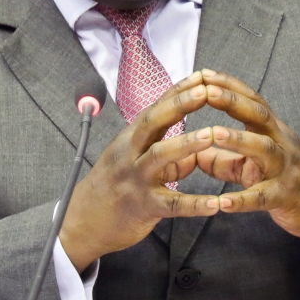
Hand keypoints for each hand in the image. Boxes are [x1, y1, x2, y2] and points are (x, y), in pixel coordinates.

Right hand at [59, 72, 220, 272]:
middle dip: (179, 106)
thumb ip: (166, 153)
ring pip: (159, 156)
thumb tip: (196, 150)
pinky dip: (196, 205)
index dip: (177, 92)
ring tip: (212, 134)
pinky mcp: (143, 207)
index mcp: (130, 140)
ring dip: (186, 144)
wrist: (82, 222)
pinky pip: (172, 205)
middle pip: (152, 124)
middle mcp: (130, 155)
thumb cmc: (111, 186)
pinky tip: (217, 204)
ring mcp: (135, 180)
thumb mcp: (133, 161)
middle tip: (205, 91)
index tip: (201, 76)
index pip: (154, 109)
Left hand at [195, 70, 299, 241]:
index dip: (230, 86)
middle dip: (232, 102)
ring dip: (239, 140)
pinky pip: (264, 197)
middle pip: (259, 116)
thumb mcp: (255, 164)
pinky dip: (243, 200)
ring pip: (265, 149)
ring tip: (214, 133)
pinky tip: (222, 203)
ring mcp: (286, 169)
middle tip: (206, 91)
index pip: (252, 101)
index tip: (204, 73)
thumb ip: (225, 158)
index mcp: (273, 131)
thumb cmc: (287, 178)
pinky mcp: (285, 197)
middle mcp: (282, 143)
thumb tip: (194, 154)